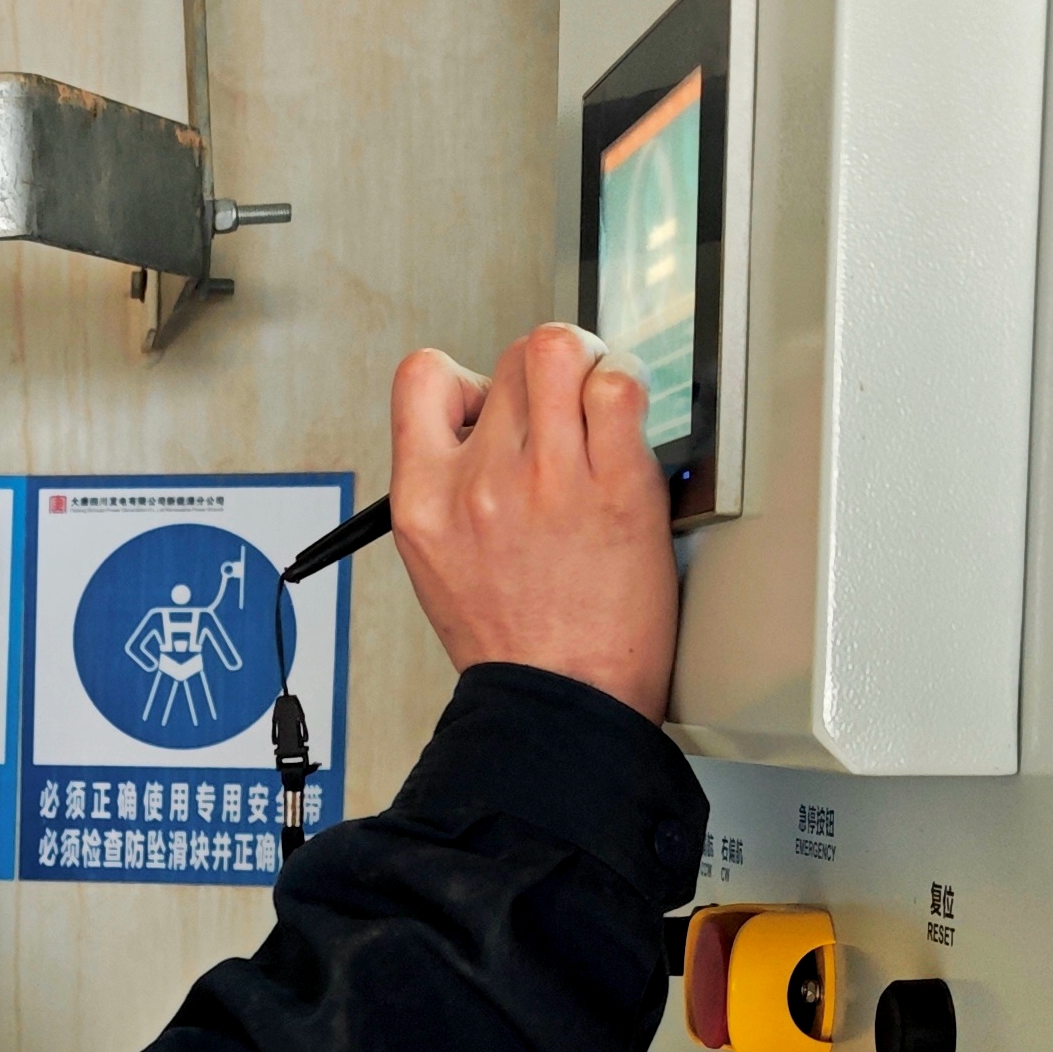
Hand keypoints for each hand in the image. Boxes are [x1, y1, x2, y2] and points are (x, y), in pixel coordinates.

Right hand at [388, 324, 678, 719]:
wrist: (562, 702)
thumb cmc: (513, 643)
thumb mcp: (437, 561)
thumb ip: (451, 487)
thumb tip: (492, 427)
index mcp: (424, 499)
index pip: (423, 376)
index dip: (471, 378)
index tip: (499, 407)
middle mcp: (478, 481)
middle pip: (512, 355)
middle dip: (547, 373)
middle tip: (570, 415)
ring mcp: (545, 480)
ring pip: (560, 349)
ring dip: (590, 367)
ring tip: (603, 408)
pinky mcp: (614, 488)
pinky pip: (619, 387)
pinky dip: (629, 385)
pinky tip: (629, 425)